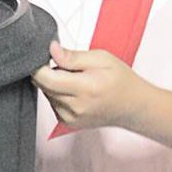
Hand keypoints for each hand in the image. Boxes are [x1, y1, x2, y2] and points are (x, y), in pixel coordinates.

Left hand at [32, 41, 149, 131]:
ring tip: (77, 80)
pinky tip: (75, 91)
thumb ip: (73, 56)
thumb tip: (51, 49)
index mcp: (86, 89)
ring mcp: (70, 118)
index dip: (39, 65)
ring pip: (47, 94)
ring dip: (55, 84)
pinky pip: (52, 103)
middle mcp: (76, 107)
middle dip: (50, 72)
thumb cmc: (120, 80)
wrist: (132, 106)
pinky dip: (58, 94)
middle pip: (44, 86)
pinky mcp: (67, 123)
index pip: (46, 79)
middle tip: (70, 67)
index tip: (45, 56)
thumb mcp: (101, 58)